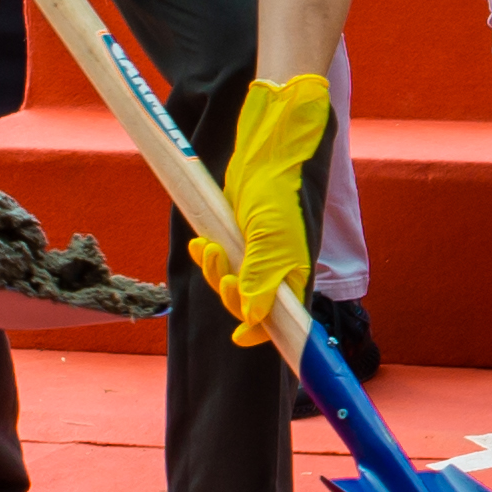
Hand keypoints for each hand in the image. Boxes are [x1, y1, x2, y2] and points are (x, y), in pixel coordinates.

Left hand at [191, 72, 331, 351]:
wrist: (267, 155)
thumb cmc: (278, 194)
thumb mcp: (271, 239)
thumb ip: (261, 279)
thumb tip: (253, 319)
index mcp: (292, 275)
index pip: (277, 319)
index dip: (259, 330)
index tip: (238, 337)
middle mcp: (275, 270)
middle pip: (246, 303)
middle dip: (228, 292)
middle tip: (219, 269)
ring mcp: (255, 256)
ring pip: (228, 282)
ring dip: (213, 270)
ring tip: (206, 248)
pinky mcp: (238, 240)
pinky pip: (219, 260)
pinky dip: (207, 256)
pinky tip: (199, 244)